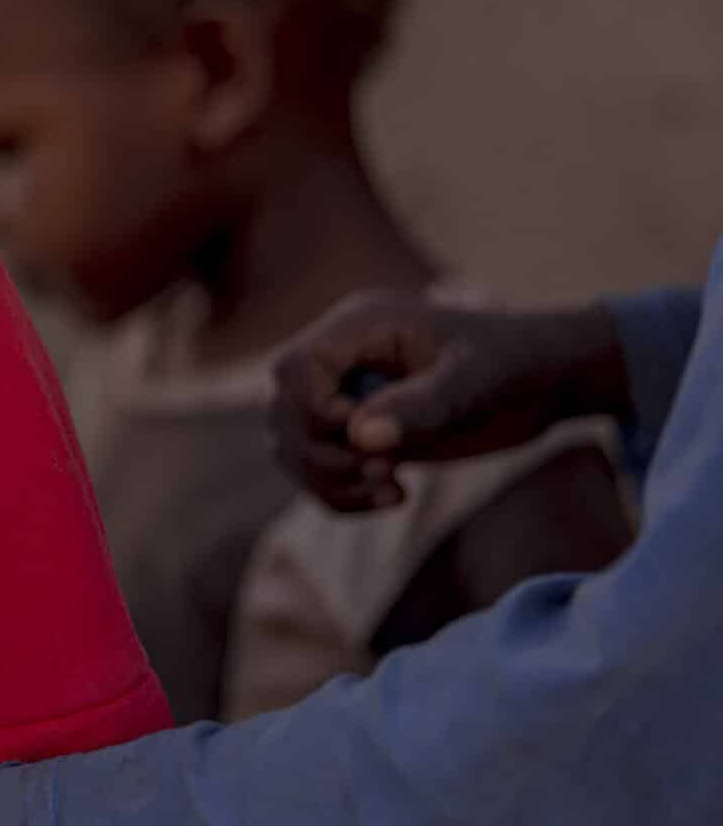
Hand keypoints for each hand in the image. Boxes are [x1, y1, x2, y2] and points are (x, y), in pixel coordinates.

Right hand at [270, 291, 632, 512]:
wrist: (542, 382)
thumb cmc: (514, 365)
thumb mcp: (476, 380)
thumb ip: (421, 405)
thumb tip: (359, 436)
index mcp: (358, 327)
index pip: (295, 370)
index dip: (317, 412)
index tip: (373, 441)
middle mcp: (340, 360)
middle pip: (282, 411)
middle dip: (322, 454)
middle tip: (388, 471)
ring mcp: (345, 397)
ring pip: (289, 445)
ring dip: (328, 480)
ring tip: (391, 488)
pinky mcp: (358, 433)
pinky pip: (317, 471)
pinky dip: (340, 495)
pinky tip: (392, 497)